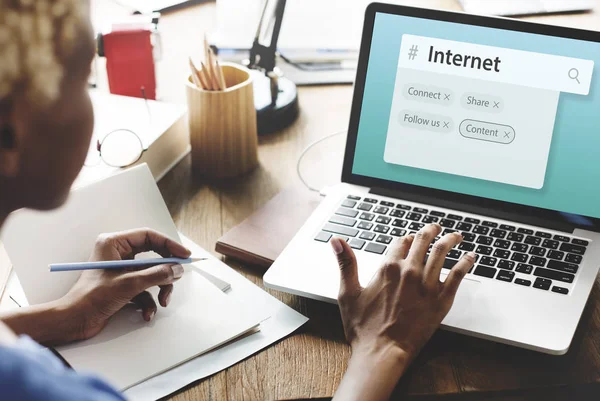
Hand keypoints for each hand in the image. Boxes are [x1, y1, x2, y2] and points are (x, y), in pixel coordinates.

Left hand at [60, 228, 190, 340]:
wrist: (74, 321)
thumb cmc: (91, 298)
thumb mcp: (129, 284)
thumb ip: (157, 274)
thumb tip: (177, 269)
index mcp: (114, 244)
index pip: (149, 236)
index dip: (169, 245)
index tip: (184, 255)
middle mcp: (118, 254)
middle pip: (153, 256)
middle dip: (165, 271)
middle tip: (176, 277)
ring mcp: (121, 270)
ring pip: (151, 274)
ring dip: (159, 289)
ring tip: (162, 301)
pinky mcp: (123, 285)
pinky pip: (145, 288)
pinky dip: (149, 301)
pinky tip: (147, 313)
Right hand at [331, 224, 474, 400]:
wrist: (382, 352)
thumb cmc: (363, 328)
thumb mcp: (348, 293)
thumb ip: (345, 263)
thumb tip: (336, 240)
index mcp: (387, 268)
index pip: (400, 242)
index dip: (405, 238)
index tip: (408, 238)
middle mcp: (409, 272)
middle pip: (423, 241)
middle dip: (430, 231)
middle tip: (435, 228)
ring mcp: (427, 285)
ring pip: (442, 252)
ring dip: (450, 240)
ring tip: (456, 236)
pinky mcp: (441, 300)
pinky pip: (458, 275)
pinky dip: (466, 262)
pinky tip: (471, 257)